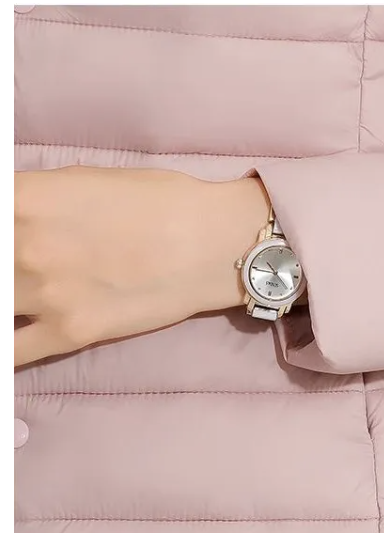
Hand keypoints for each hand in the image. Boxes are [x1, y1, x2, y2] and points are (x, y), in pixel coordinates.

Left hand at [14, 166, 268, 366]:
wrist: (213, 242)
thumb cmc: (162, 200)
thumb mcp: (88, 179)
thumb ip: (35, 197)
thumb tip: (11, 213)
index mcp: (25, 198)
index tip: (0, 243)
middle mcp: (24, 246)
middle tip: (12, 272)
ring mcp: (45, 294)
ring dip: (2, 300)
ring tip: (16, 293)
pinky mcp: (70, 332)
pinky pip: (8, 353)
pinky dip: (0, 352)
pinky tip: (9, 338)